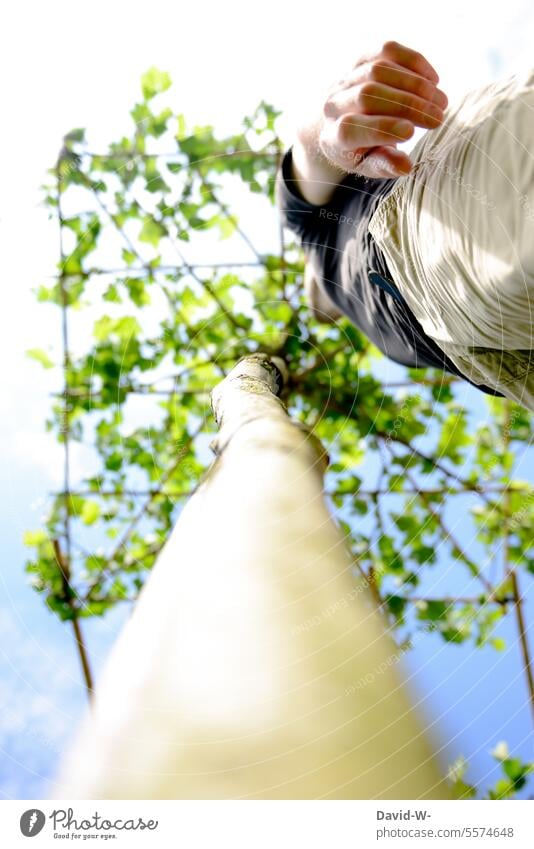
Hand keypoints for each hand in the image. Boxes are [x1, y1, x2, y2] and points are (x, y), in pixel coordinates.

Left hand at [318, 41, 447, 177]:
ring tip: (440, 101)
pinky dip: (414, 63)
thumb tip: (406, 166)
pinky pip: (387, 51)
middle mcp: (334, 104)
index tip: (411, 132)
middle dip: (408, 105)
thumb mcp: (368, 165)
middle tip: (438, 118)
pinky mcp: (362, 59)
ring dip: (416, 84)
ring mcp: (346, 78)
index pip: (351, 128)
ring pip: (379, 70)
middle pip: (369, 95)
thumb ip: (384, 165)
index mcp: (333, 137)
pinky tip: (433, 81)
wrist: (337, 121)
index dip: (381, 128)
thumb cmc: (358, 149)